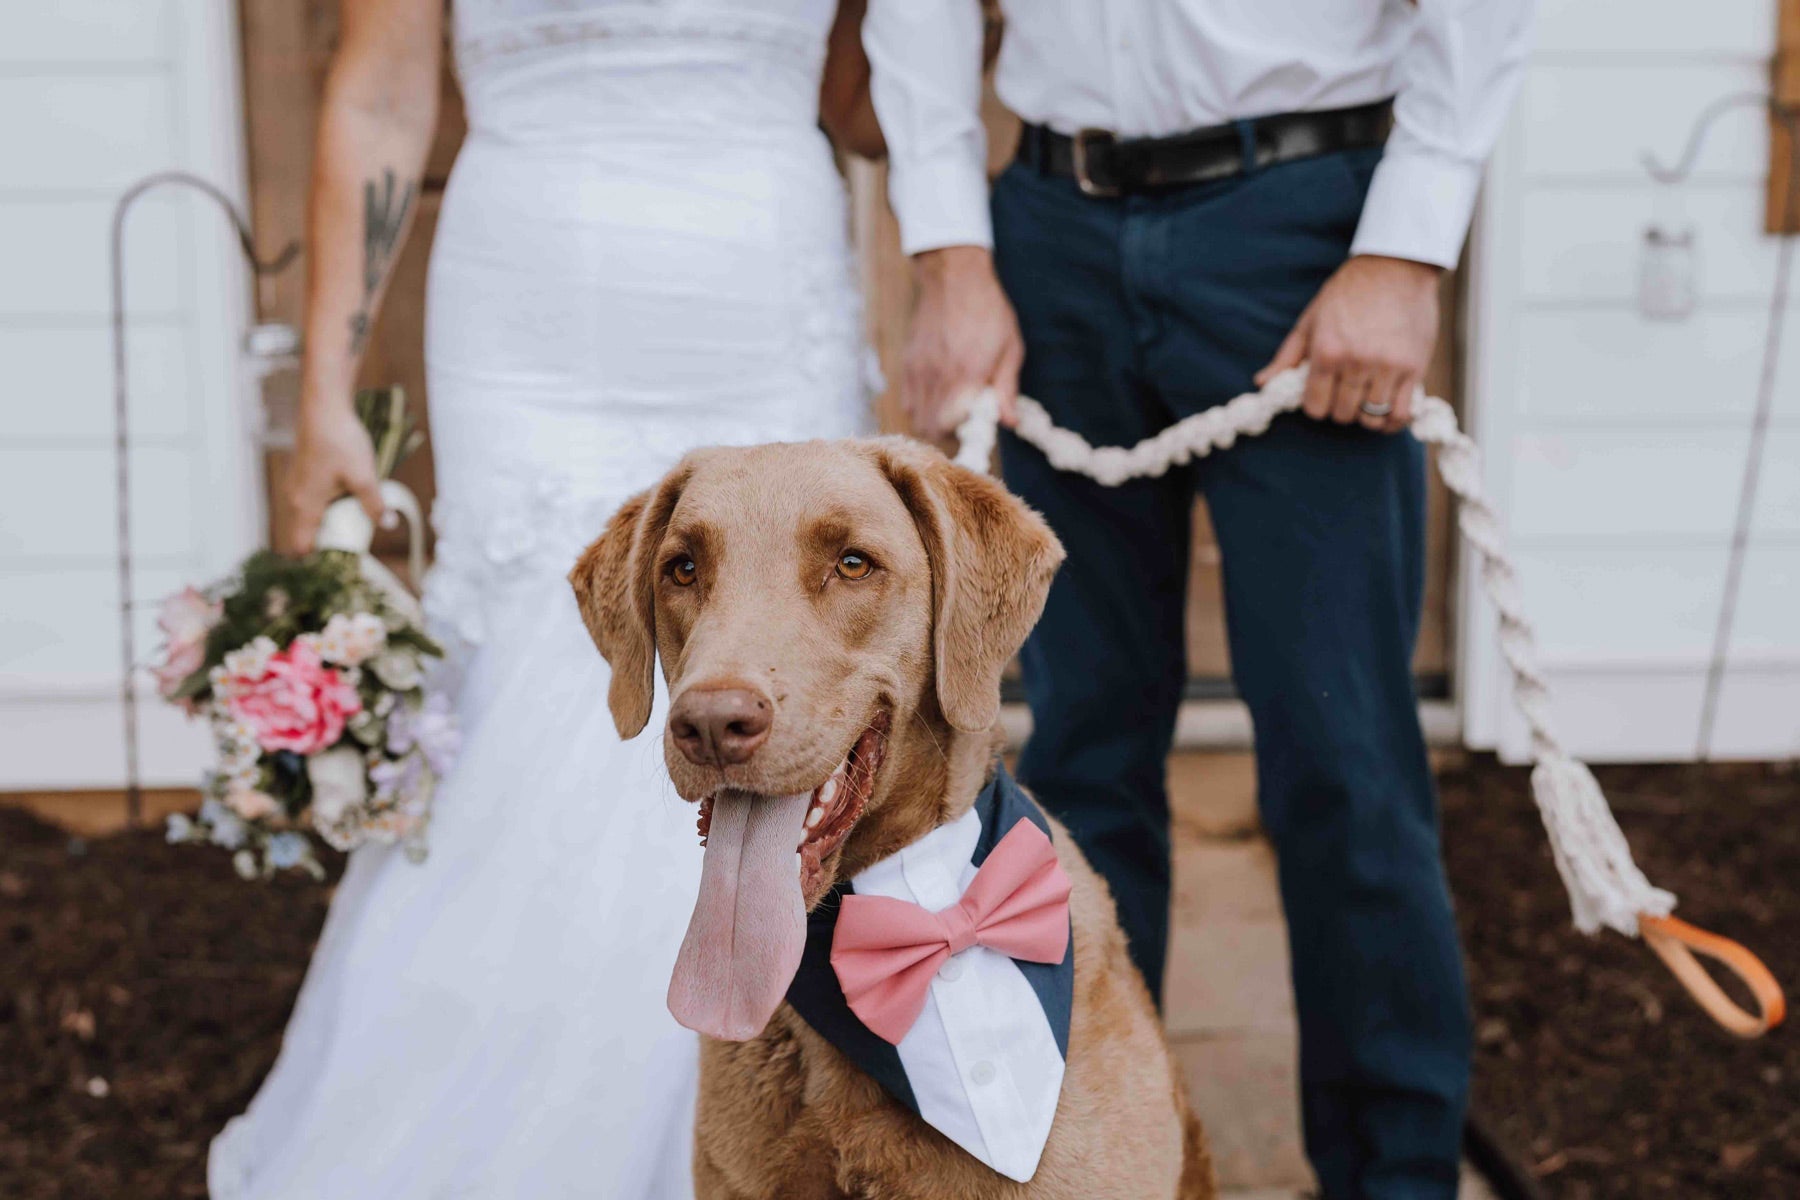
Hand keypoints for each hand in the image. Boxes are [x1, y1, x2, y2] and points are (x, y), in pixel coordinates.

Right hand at [278, 392, 383, 555]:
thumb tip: (387, 525)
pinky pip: (311, 503)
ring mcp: (297, 486)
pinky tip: (347, 504)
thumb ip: (373, 503)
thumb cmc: (340, 441)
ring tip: (354, 529)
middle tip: (353, 549)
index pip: (300, 546)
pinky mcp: (304, 475)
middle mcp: (295, 499)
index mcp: (305, 506)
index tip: (339, 563)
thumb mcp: (363, 475)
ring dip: (327, 526)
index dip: (317, 559)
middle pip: (304, 535)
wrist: (324, 408)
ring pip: (308, 518)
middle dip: (326, 545)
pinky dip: (325, 511)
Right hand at [902, 246, 1023, 438]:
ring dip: (933, 422)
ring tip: (951, 410)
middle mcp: (938, 376)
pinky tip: (937, 395)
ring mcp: (919, 370)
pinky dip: (920, 406)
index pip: (951, 427)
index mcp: (966, 375)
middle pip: (930, 429)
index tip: (977, 429)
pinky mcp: (908, 363)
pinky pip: (908, 400)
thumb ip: (1006, 389)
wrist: (954, 278)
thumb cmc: (989, 311)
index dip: (963, 437)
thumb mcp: (1010, 349)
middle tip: (965, 423)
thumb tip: (1009, 423)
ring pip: (916, 417)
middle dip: (948, 434)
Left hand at [1255, 254, 1440, 433]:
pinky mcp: (1414, 368)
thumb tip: (1262, 383)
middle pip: (1342, 414)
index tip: (1322, 395)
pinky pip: (1401, 413)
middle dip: (1340, 409)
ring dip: (1365, 415)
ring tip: (1365, 399)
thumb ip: (1287, 356)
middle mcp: (1357, 362)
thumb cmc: (1348, 293)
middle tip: (1345, 393)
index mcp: (1328, 351)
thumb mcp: (1310, 320)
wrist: (1396, 267)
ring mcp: (1387, 367)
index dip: (1316, 405)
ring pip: (1371, 418)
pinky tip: (1387, 409)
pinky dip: (1392, 420)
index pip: (1315, 407)